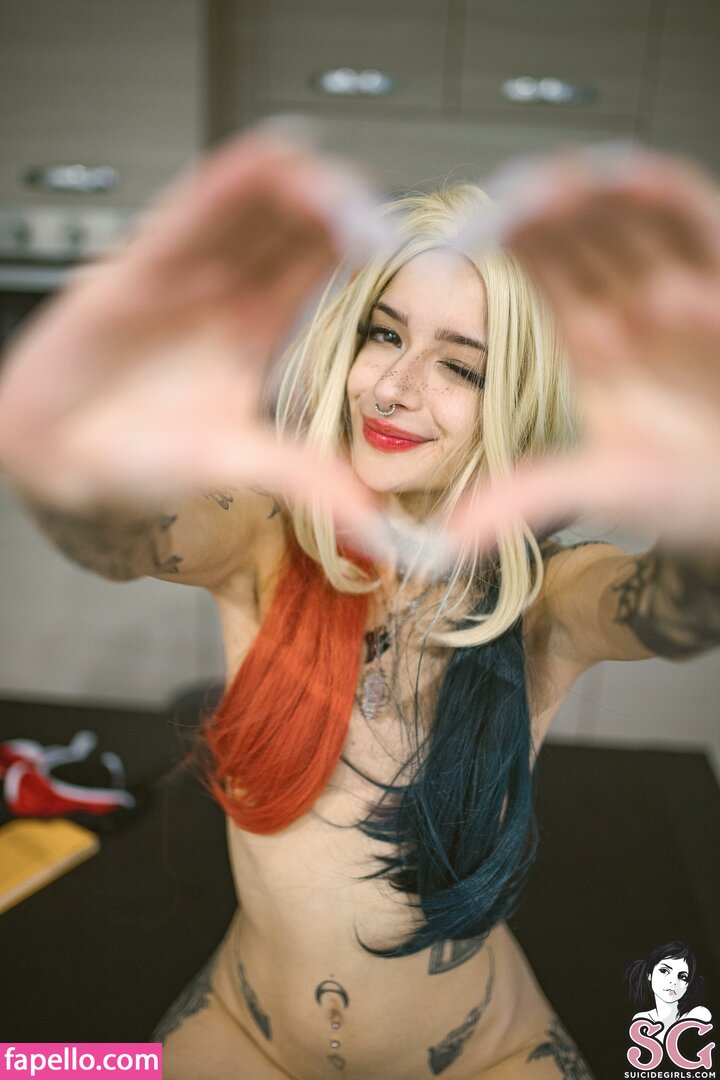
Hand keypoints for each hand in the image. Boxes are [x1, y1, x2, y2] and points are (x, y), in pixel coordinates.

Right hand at [0, 126, 380, 536]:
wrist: (61, 457)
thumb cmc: (140, 455)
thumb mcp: (233, 463)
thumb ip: (299, 478)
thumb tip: (368, 519)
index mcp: (254, 326)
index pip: (314, 265)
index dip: (351, 241)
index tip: (388, 236)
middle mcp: (224, 290)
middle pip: (288, 224)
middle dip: (330, 205)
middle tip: (369, 204)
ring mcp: (181, 273)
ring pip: (245, 208)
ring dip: (289, 188)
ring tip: (331, 184)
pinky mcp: (135, 268)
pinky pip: (187, 214)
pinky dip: (226, 186)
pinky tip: (264, 163)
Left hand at [451, 148, 719, 549]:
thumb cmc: (685, 489)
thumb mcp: (604, 486)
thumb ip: (531, 496)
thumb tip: (453, 536)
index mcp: (585, 351)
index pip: (537, 287)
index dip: (508, 257)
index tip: (476, 235)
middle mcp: (623, 313)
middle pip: (575, 241)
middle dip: (543, 215)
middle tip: (518, 197)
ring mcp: (673, 289)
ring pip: (624, 220)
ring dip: (592, 196)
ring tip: (559, 185)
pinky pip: (695, 220)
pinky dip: (667, 194)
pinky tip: (633, 175)